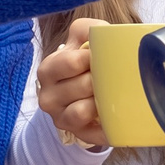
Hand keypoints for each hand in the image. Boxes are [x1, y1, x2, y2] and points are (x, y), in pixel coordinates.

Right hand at [38, 17, 108, 148]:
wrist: (88, 92)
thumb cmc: (87, 63)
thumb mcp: (84, 41)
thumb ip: (89, 30)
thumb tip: (103, 33)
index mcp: (48, 70)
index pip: (68, 63)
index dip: (89, 58)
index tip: (102, 56)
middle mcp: (48, 96)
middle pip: (81, 86)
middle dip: (100, 79)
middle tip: (112, 75)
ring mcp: (60, 118)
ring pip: (82, 110)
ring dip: (101, 101)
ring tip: (112, 93)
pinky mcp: (77, 134)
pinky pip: (94, 133)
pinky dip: (107, 124)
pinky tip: (116, 116)